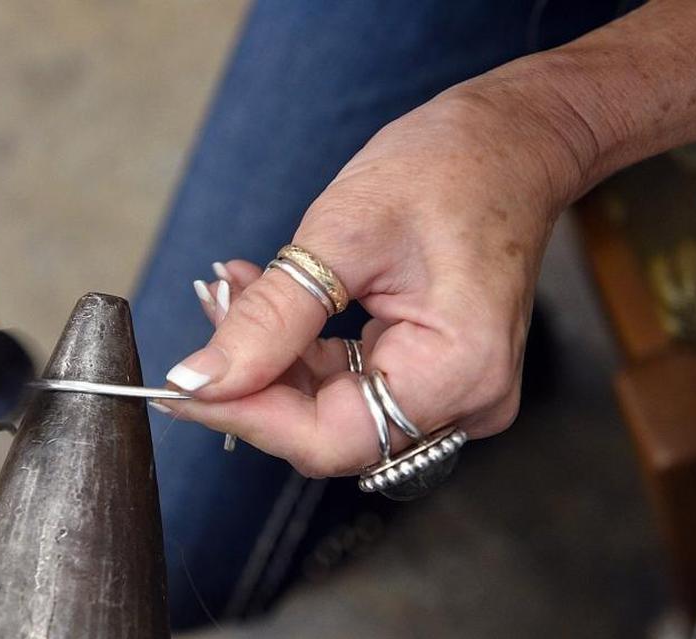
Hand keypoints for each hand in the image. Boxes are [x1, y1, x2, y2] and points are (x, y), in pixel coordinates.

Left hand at [157, 76, 590, 478]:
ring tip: (235, 290)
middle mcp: (466, 400)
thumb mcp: (344, 234)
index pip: (333, 438)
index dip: (250, 419)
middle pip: (330, 428)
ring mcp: (455, 392)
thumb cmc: (451, 168)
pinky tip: (270, 299)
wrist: (512, 144)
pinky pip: (354, 385)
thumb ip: (269, 319)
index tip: (184, 386)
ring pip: (334, 409)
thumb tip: (198, 380)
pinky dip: (304, 350)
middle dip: (257, 380)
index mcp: (459, 369)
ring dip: (274, 360)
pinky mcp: (436, 376)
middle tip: (209, 313)